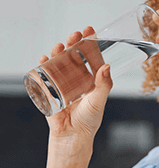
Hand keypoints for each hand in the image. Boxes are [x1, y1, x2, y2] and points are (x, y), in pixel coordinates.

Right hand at [41, 26, 112, 142]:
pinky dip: (43, 66)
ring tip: (59, 46)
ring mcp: (63, 83)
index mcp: (91, 79)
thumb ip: (103, 85)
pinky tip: (44, 59)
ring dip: (58, 52)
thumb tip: (107, 66)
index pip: (91, 57)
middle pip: (74, 56)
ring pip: (59, 63)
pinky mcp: (50, 90)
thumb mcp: (99, 101)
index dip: (90, 44)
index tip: (90, 31)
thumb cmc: (89, 120)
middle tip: (74, 36)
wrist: (72, 136)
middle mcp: (77, 79)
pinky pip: (46, 75)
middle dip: (73, 44)